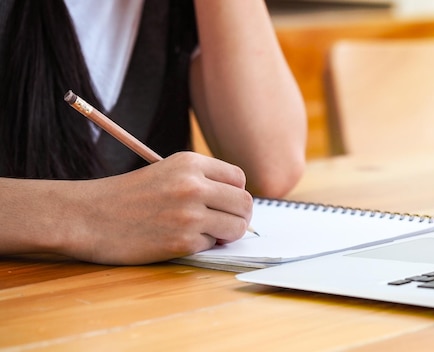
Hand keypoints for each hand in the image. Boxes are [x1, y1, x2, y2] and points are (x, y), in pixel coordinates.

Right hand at [61, 152, 252, 264]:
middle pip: (245, 204)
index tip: (225, 203)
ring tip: (205, 232)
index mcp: (190, 163)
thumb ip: (202, 180)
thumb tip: (240, 202)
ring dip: (225, 233)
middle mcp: (193, 186)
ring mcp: (189, 215)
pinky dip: (201, 245)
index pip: (238, 179)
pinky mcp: (182, 242)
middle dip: (240, 216)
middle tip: (226, 224)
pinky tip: (179, 239)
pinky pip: (211, 245)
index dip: (235, 193)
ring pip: (236, 227)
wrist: (88, 217)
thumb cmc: (127, 196)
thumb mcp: (166, 171)